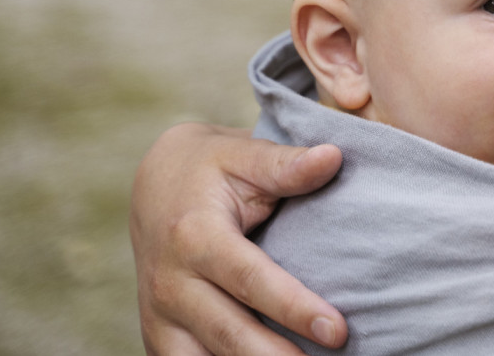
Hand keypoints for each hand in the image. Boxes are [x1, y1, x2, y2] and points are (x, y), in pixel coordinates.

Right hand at [130, 122, 345, 354]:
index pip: (249, 280)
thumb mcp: (244, 156)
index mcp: (194, 236)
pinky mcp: (158, 336)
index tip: (338, 330)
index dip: (294, 308)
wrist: (154, 186)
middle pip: (228, 333)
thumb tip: (333, 157)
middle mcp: (171, 283)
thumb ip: (286, 164)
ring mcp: (159, 316)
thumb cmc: (212, 169)